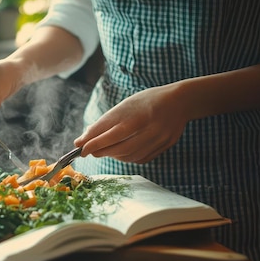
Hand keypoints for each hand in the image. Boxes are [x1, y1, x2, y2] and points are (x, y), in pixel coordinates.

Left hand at [74, 83, 191, 163]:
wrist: (179, 101)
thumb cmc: (145, 102)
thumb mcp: (124, 106)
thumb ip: (105, 123)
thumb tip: (82, 140)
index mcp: (138, 116)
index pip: (110, 134)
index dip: (93, 144)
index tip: (80, 148)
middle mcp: (149, 129)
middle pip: (119, 148)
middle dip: (101, 151)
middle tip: (89, 150)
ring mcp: (159, 140)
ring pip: (129, 156)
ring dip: (112, 155)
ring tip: (105, 148)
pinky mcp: (164, 147)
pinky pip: (140, 159)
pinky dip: (126, 157)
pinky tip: (121, 151)